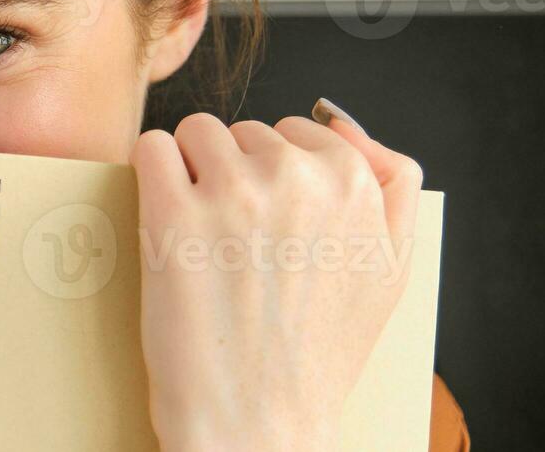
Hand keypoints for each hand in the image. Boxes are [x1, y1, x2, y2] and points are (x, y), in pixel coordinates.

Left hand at [129, 99, 423, 451]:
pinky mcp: (173, 216)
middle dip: (237, 176)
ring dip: (192, 173)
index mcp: (355, 184)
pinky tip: (165, 221)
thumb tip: (346, 123)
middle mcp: (299, 178)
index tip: (271, 226)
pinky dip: (152, 176)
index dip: (278, 177)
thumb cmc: (319, 356)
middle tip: (238, 247)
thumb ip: (391, 184)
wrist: (261, 426)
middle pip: (247, 132)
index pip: (299, 131)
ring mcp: (234, 194)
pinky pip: (154, 148)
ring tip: (202, 239)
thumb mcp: (392, 270)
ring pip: (198, 132)